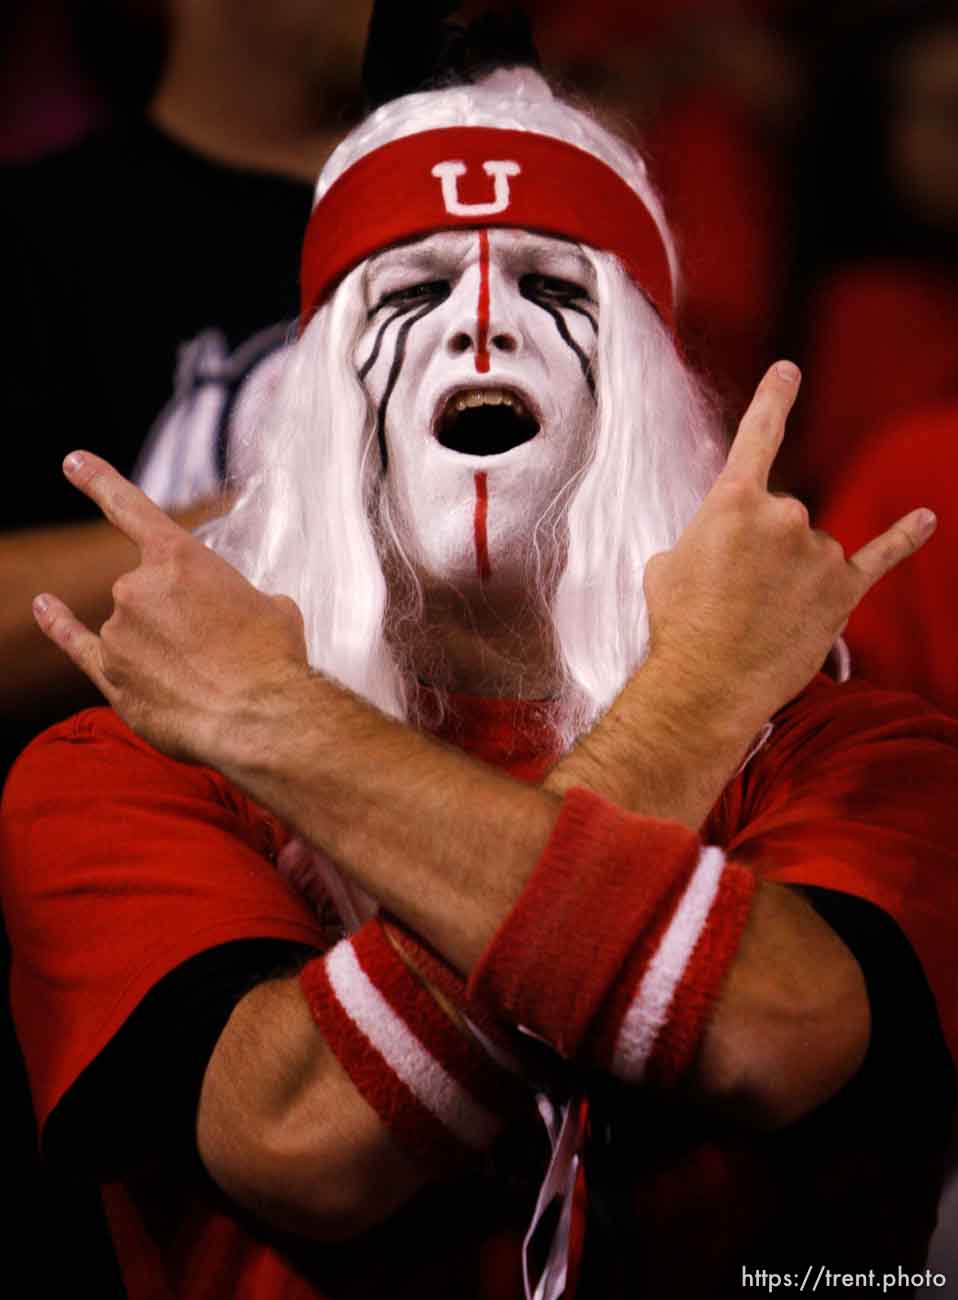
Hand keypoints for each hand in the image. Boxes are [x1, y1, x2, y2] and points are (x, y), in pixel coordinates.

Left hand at [32, 452, 309, 764]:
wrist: (259, 715)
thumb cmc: (273, 658)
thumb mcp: (273, 607)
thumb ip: (239, 599)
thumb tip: (234, 618)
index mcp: (180, 558)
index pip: (131, 509)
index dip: (98, 481)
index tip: (72, 461)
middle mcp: (136, 588)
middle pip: (147, 592)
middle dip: (181, 619)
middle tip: (222, 649)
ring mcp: (118, 633)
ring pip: (132, 630)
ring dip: (164, 649)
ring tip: (208, 678)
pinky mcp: (111, 677)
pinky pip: (78, 645)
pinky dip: (60, 624)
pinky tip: (45, 606)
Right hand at [643, 362, 935, 735]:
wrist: (707, 682)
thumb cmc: (679, 624)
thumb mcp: (666, 565)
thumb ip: (701, 539)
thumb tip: (720, 549)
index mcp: (733, 500)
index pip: (758, 436)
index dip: (774, 399)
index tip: (789, 371)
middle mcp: (784, 514)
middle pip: (781, 515)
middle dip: (760, 552)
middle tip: (731, 596)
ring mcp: (819, 551)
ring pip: (811, 548)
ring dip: (790, 576)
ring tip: (758, 617)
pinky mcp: (843, 590)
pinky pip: (880, 556)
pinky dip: (905, 536)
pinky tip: (926, 520)